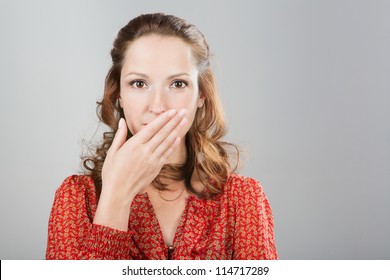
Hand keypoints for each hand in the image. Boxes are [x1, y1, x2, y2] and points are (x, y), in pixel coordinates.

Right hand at [93, 109, 187, 229]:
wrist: (118, 193)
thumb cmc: (112, 173)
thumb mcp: (112, 152)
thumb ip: (120, 135)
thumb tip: (121, 120)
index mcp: (133, 145)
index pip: (152, 128)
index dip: (163, 118)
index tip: (172, 111)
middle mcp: (145, 151)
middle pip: (163, 133)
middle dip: (174, 121)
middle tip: (184, 111)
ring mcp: (152, 160)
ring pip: (167, 142)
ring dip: (177, 130)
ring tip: (184, 121)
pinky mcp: (156, 168)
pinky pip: (166, 154)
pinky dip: (173, 145)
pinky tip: (178, 138)